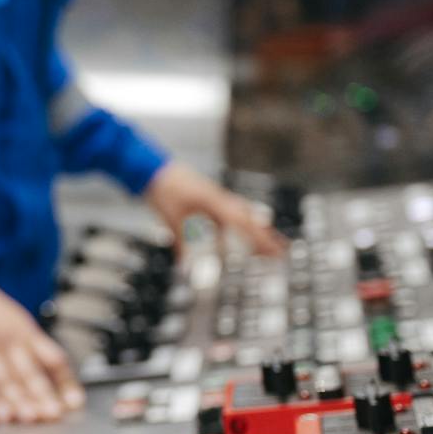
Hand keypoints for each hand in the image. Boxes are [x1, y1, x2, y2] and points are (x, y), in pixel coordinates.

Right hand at [0, 276, 84, 423]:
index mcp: (24, 330)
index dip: (65, 382)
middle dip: (43, 396)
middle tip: (53, 414)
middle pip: (30, 373)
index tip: (74, 401)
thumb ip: (30, 343)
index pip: (53, 359)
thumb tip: (49, 370)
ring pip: (6, 383)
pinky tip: (1, 415)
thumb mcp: (13, 317)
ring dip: (19, 403)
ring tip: (30, 418)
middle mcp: (7, 342)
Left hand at [144, 162, 284, 257]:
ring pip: (242, 215)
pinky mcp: (208, 198)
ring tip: (267, 247)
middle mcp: (219, 198)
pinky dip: (232, 228)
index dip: (260, 239)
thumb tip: (184, 267)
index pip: (243, 223)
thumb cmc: (161, 188)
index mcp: (214, 201)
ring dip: (254, 231)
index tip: (274, 251)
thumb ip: (180, 242)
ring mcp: (215, 197)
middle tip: (283, 252)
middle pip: (249, 219)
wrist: (150, 166)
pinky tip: (227, 243)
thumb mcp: (170, 217)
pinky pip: (227, 215)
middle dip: (266, 237)